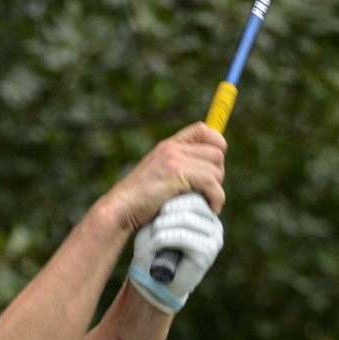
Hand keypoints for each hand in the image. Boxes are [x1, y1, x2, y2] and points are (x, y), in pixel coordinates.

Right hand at [103, 122, 225, 235]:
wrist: (121, 209)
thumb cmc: (140, 201)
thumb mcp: (159, 176)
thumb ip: (179, 170)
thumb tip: (211, 175)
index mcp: (168, 146)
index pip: (203, 130)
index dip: (217, 143)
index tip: (216, 164)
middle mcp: (172, 148)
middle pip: (216, 153)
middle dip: (217, 175)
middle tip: (207, 193)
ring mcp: (174, 160)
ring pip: (216, 170)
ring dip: (216, 190)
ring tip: (207, 202)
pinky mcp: (177, 175)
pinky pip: (211, 183)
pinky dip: (216, 198)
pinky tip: (211, 207)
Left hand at [127, 193, 223, 313]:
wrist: (152, 280)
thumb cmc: (152, 248)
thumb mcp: (158, 219)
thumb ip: (169, 201)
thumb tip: (176, 182)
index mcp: (205, 213)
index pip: (194, 191)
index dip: (171, 198)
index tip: (155, 212)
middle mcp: (214, 224)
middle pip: (192, 202)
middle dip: (166, 211)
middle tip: (153, 226)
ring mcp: (213, 238)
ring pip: (185, 218)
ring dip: (162, 226)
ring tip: (152, 237)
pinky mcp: (207, 252)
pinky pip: (184, 236)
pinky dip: (163, 238)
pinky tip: (153, 244)